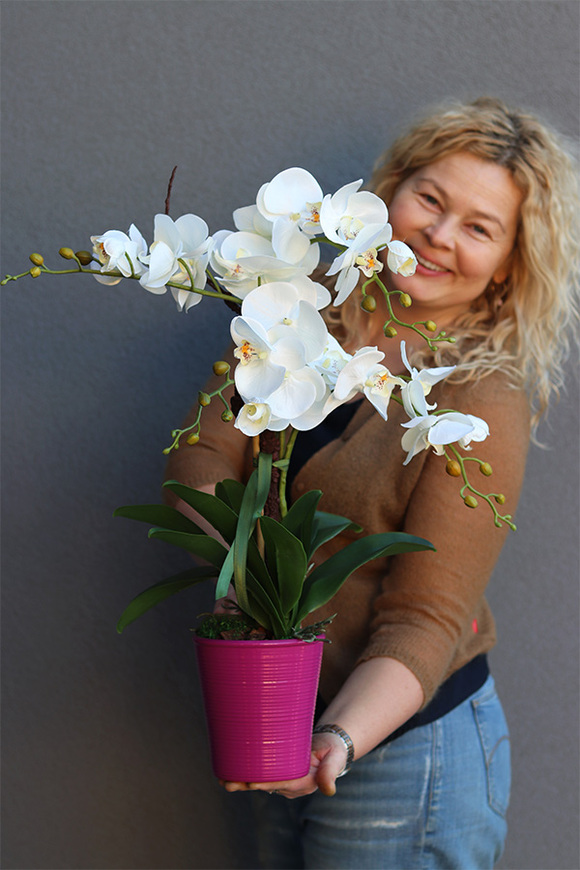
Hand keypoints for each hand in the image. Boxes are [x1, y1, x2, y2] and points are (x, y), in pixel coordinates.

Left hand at [219, 731, 348, 798]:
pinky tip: (230, 770)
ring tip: (222, 779)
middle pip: (265, 785)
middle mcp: (290, 785)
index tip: (250, 782)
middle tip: (227, 782)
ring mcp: (283, 779)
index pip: (281, 784)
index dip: (265, 783)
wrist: (331, 747)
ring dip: (241, 781)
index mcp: (303, 783)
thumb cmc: (333, 750)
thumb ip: (330, 772)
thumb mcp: (335, 759)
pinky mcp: (278, 771)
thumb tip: (329, 791)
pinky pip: (261, 774)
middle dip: (246, 784)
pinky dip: (246, 773)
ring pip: (259, 781)